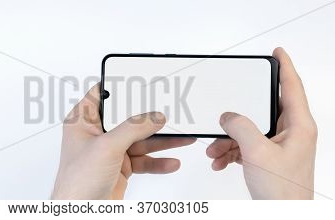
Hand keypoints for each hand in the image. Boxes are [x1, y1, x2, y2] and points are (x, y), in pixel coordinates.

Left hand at [52, 83, 195, 198]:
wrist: (80, 215)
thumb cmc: (77, 182)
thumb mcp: (107, 147)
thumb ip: (133, 129)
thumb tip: (154, 117)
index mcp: (83, 122)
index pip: (101, 95)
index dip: (119, 87)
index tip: (140, 81)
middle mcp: (97, 135)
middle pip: (128, 119)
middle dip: (150, 118)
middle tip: (171, 113)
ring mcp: (110, 152)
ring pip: (140, 141)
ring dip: (162, 142)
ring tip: (183, 139)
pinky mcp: (120, 168)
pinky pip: (144, 161)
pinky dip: (157, 162)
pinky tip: (171, 162)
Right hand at [206, 47, 316, 198]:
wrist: (280, 216)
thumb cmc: (282, 190)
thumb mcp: (257, 152)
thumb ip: (240, 127)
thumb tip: (228, 115)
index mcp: (298, 127)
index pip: (292, 88)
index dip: (285, 67)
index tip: (278, 53)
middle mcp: (291, 134)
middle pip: (263, 110)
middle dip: (239, 115)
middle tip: (230, 107)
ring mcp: (279, 147)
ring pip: (250, 131)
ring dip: (229, 139)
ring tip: (216, 150)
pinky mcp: (268, 159)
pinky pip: (246, 146)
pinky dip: (231, 151)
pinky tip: (220, 161)